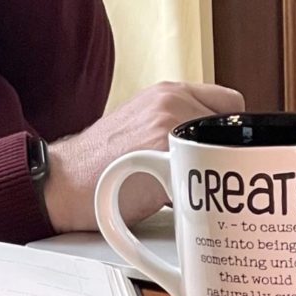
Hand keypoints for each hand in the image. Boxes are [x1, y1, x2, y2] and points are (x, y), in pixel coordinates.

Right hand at [41, 82, 246, 232]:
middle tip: (209, 180)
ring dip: (213, 177)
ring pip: (223, 155)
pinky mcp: (166, 157)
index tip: (225, 153)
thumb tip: (215, 147)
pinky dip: (198, 198)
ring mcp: (171, 126)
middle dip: (225, 157)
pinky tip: (175, 203)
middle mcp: (173, 101)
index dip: (229, 133)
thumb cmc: (100, 164)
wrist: (62, 183)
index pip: (230, 104)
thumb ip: (176, 124)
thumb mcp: (141, 124)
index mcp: (168, 92)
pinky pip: (204, 181)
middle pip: (233, 131)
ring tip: (187, 190)